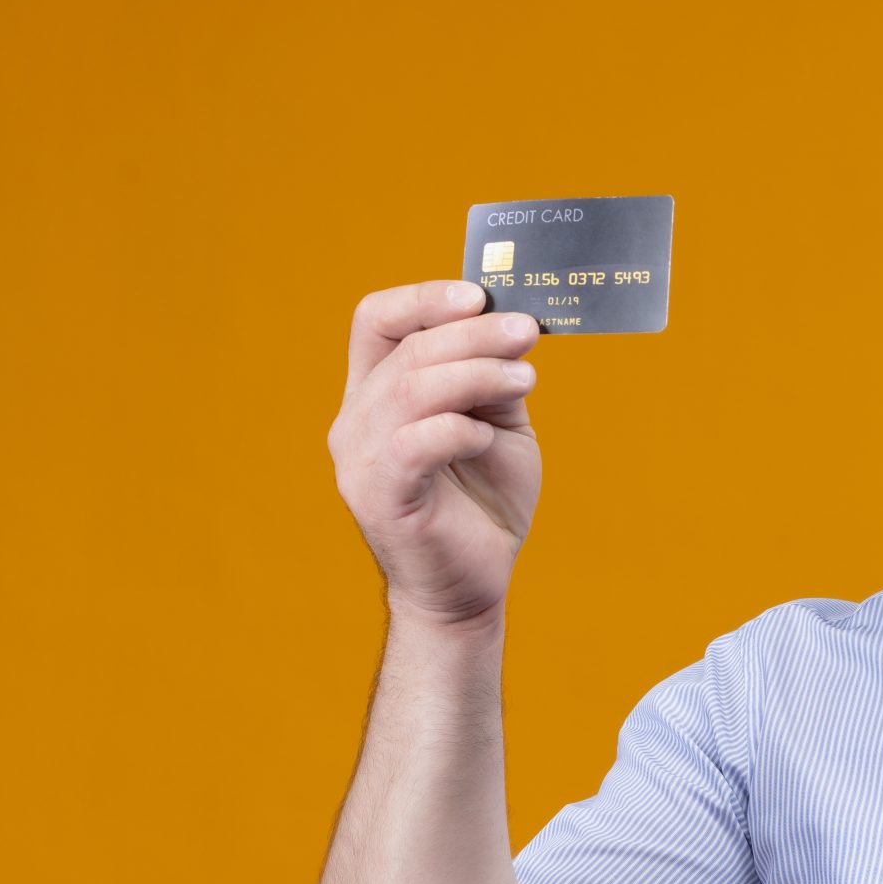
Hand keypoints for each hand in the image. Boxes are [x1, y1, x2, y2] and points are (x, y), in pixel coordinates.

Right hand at [327, 280, 544, 628]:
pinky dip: (459, 429)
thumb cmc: (482, 505)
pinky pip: (415, 443)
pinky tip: (489, 437)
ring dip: (475, 373)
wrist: (471, 587)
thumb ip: (494, 380)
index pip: (376, 321)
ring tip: (526, 376)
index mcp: (376, 394)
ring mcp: (361, 460)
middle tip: (526, 332)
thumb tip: (514, 327)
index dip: (423, 298)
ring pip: (411, 389)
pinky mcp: (380, 496)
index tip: (478, 296)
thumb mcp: (498, 426)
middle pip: (406, 350)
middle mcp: (356, 421)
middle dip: (472, 334)